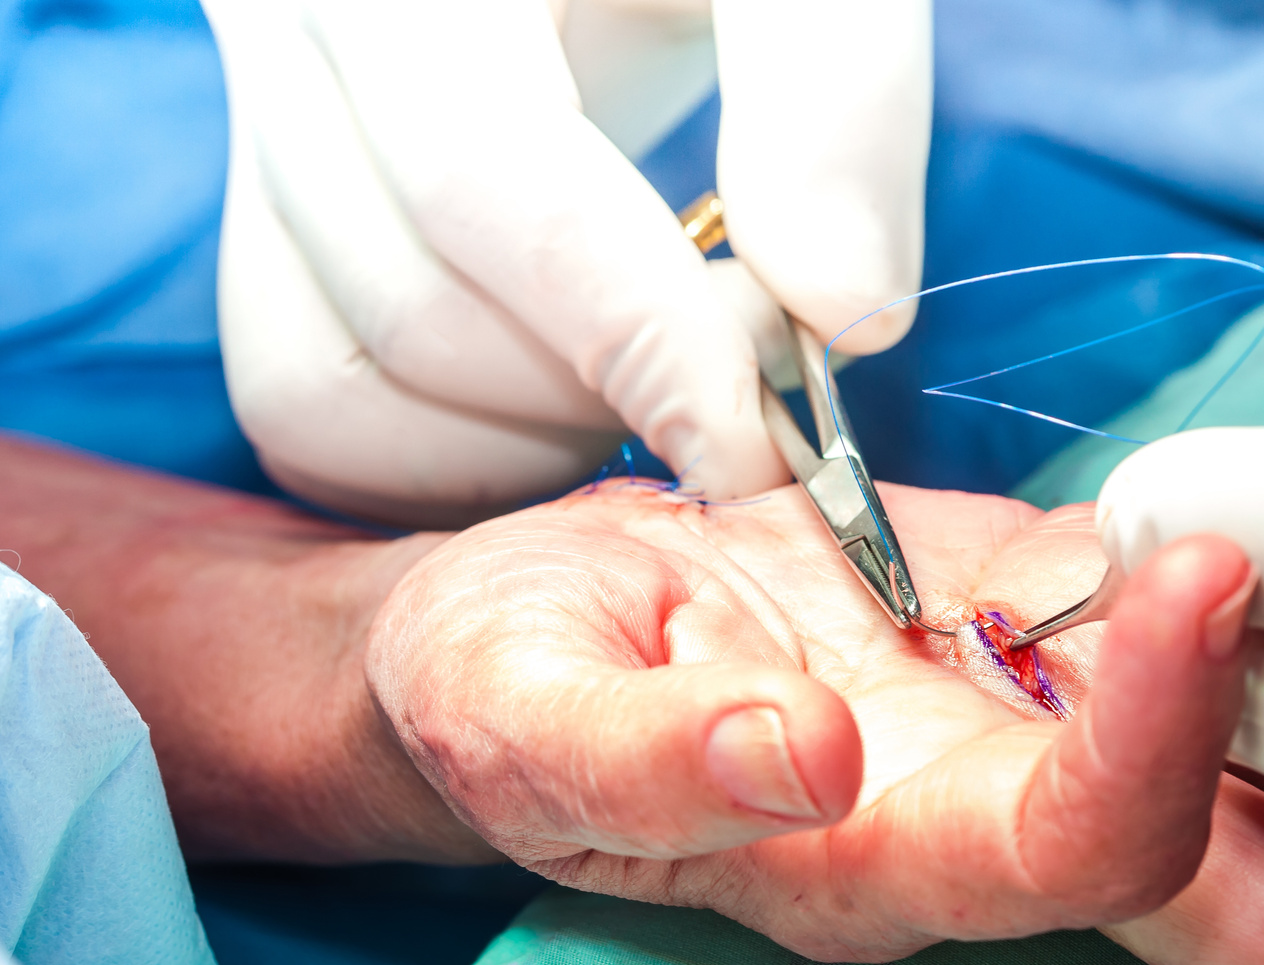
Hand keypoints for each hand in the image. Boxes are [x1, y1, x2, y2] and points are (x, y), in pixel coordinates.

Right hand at [200, 0, 929, 526]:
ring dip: (526, 443)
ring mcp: (256, 128)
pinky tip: (583, 392)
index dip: (643, 346)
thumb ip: (838, 94)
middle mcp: (283, 29)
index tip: (770, 446)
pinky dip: (458, 454)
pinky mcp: (271, 214)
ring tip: (663, 361)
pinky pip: (313, 408)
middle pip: (413, 318)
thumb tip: (838, 310)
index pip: (483, 188)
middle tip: (751, 345)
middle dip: (609, 390)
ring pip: (330, 398)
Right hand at [369, 476, 1263, 964]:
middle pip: (1231, 859)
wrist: (524, 638)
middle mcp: (991, 820)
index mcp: (883, 863)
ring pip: (1240, 755)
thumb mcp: (527, 721)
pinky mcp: (1029, 619)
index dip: (1162, 749)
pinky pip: (1183, 623)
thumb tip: (813, 762)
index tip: (1203, 577)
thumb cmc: (508, 694)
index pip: (1082, 851)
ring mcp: (1027, 723)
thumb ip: (656, 761)